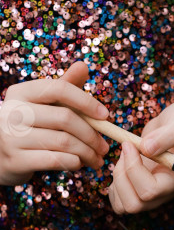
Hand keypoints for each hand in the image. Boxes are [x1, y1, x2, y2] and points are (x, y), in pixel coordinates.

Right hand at [0, 61, 109, 185]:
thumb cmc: (28, 127)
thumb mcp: (43, 104)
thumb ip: (64, 87)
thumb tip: (83, 66)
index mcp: (21, 93)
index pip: (59, 89)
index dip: (86, 101)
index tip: (105, 116)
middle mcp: (14, 112)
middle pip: (65, 118)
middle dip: (92, 135)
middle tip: (104, 147)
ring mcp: (12, 137)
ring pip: (64, 142)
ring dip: (87, 152)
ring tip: (97, 159)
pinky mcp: (16, 160)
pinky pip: (56, 160)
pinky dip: (73, 162)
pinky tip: (79, 163)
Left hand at [108, 101, 173, 213]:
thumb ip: (167, 136)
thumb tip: (146, 149)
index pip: (149, 191)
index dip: (133, 169)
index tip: (129, 144)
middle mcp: (163, 193)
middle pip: (134, 205)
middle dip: (122, 177)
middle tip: (125, 151)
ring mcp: (150, 196)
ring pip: (123, 207)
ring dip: (117, 180)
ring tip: (124, 157)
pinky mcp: (138, 192)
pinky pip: (119, 203)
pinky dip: (114, 186)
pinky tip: (122, 166)